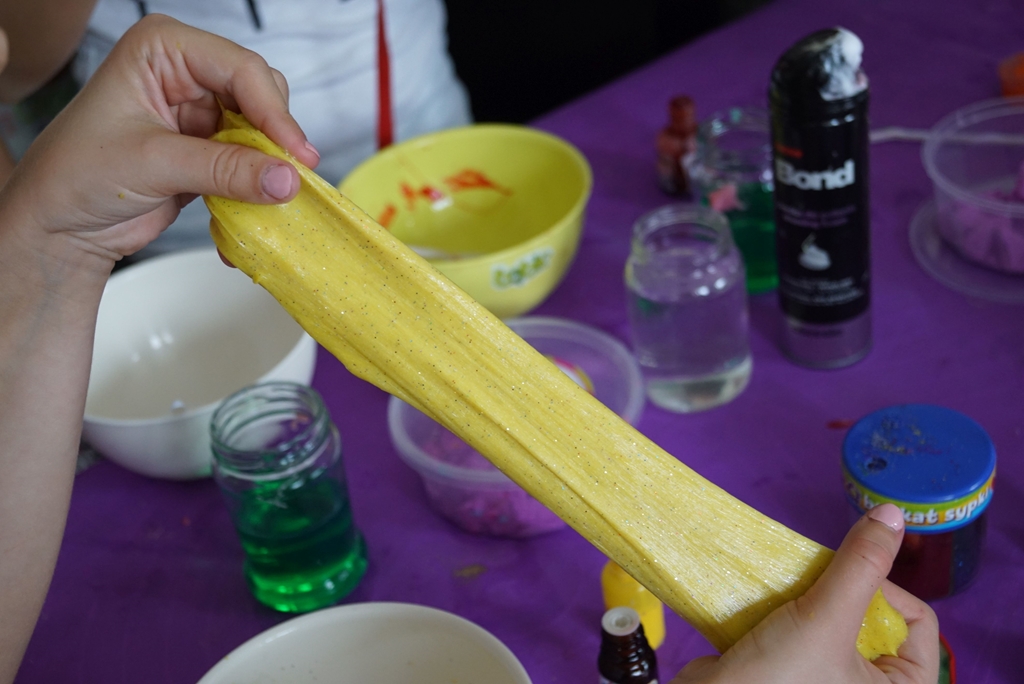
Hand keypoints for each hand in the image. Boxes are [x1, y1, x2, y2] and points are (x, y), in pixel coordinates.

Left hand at [0, 13, 319, 263]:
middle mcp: (187, 73)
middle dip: (276, 138)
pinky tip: (252, 215)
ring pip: (263, 131)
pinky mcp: (210, 150)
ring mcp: (201, 112)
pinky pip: (253, 163)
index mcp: (165, 49)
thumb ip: (225, 170)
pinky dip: (257, 189)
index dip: (274, 112)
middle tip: (290, 178)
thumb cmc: (79, 175)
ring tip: (272, 199)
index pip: (240, 68)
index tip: (295, 156)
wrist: (60, 224)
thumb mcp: (154, 164)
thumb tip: (287, 180)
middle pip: (261, 94)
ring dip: (269, 166)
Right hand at [671, 503, 938, 683]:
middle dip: (839, 591)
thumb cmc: (781, 678)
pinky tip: (766, 607)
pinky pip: (806, 630)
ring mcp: (832, 679)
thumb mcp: (826, 619)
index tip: (840, 580)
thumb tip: (891, 513)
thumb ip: (860, 565)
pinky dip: (789, 612)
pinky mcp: (797, 673)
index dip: (884, 589)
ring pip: (836, 618)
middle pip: (876, 616)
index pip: (919, 622)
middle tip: (808, 590)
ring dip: (809, 598)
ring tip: (784, 596)